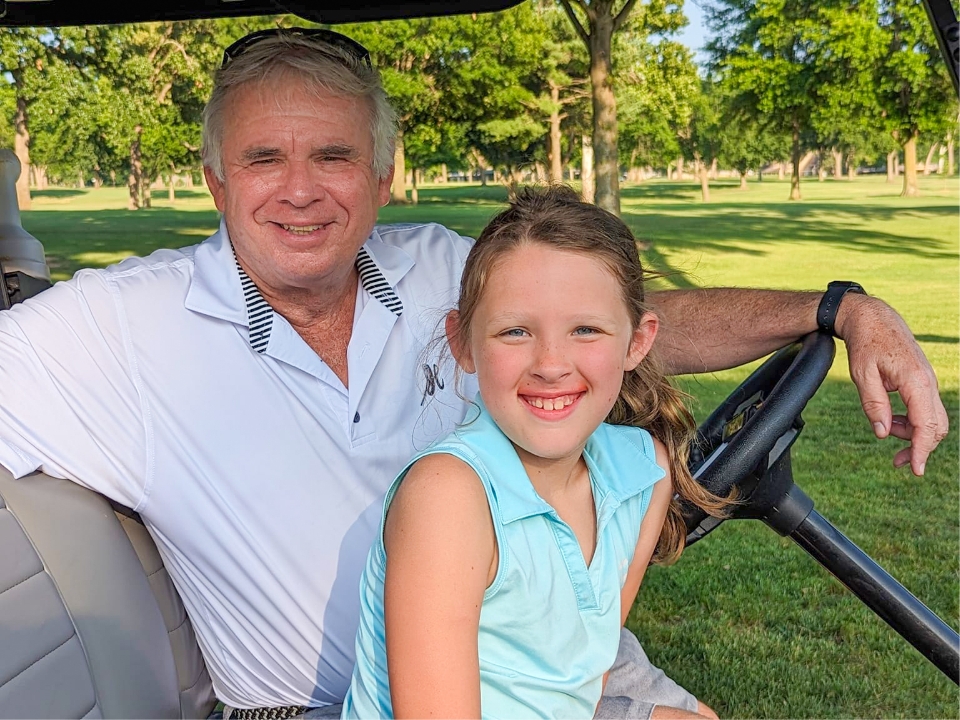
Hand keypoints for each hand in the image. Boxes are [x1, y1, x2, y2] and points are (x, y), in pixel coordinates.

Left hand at [836, 295, 948, 475]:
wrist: (873, 318)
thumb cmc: (865, 344)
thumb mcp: (862, 375)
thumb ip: (873, 405)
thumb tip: (881, 434)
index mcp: (915, 381)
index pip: (925, 424)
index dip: (922, 450)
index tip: (916, 470)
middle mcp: (928, 382)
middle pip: (935, 426)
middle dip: (919, 446)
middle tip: (897, 461)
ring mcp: (928, 381)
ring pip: (932, 419)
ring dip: (912, 433)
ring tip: (885, 429)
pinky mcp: (922, 381)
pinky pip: (924, 408)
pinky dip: (911, 421)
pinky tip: (890, 420)